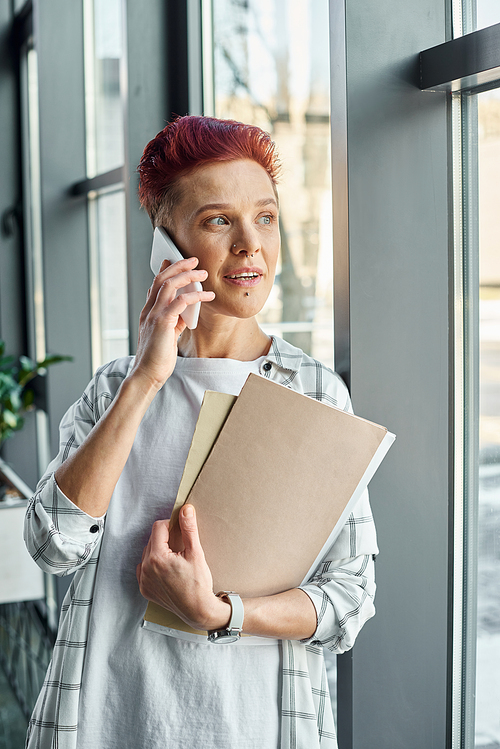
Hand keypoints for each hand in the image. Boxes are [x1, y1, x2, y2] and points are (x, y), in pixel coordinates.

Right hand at [130, 258, 214, 391]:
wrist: (147, 374)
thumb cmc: (157, 358)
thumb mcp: (166, 335)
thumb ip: (174, 321)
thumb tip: (185, 312)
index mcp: (148, 312)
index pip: (156, 285)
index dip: (165, 270)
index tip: (174, 260)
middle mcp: (149, 310)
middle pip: (162, 279)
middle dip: (178, 266)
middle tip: (193, 260)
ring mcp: (154, 315)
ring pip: (169, 285)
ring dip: (187, 276)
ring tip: (202, 273)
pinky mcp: (162, 323)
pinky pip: (180, 302)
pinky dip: (195, 296)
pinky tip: (207, 295)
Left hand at [136, 504, 229, 630]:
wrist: (198, 610)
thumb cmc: (199, 584)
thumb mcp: (196, 553)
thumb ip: (189, 529)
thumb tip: (186, 509)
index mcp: (157, 557)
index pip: (158, 527)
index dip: (171, 525)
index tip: (180, 530)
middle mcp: (146, 568)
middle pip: (152, 539)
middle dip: (165, 538)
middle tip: (180, 546)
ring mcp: (144, 580)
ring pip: (147, 553)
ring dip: (159, 550)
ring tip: (175, 558)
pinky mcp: (145, 589)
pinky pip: (144, 568)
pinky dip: (153, 564)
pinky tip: (166, 568)